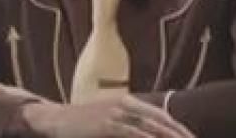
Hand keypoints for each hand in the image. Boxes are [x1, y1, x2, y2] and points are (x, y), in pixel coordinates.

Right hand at [21, 92, 195, 137]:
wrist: (55, 120)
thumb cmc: (84, 123)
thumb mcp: (109, 119)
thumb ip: (129, 124)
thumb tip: (149, 131)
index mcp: (129, 102)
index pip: (162, 115)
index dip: (180, 128)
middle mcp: (125, 104)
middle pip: (161, 120)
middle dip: (180, 134)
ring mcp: (116, 114)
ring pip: (150, 127)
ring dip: (168, 137)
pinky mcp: (107, 125)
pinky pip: (132, 133)